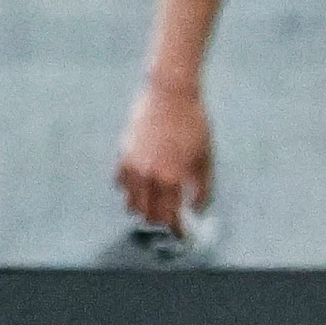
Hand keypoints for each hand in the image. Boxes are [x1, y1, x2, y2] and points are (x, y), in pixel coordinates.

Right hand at [116, 78, 211, 230]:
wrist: (170, 92)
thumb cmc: (193, 122)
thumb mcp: (205, 156)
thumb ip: (202, 187)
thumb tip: (197, 207)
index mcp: (172, 178)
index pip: (170, 217)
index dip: (176, 229)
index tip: (181, 232)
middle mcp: (148, 176)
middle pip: (148, 215)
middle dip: (160, 220)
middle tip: (170, 215)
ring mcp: (132, 166)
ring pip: (130, 203)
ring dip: (143, 207)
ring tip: (155, 201)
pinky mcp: (122, 154)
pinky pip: (120, 183)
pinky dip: (130, 188)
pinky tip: (142, 181)